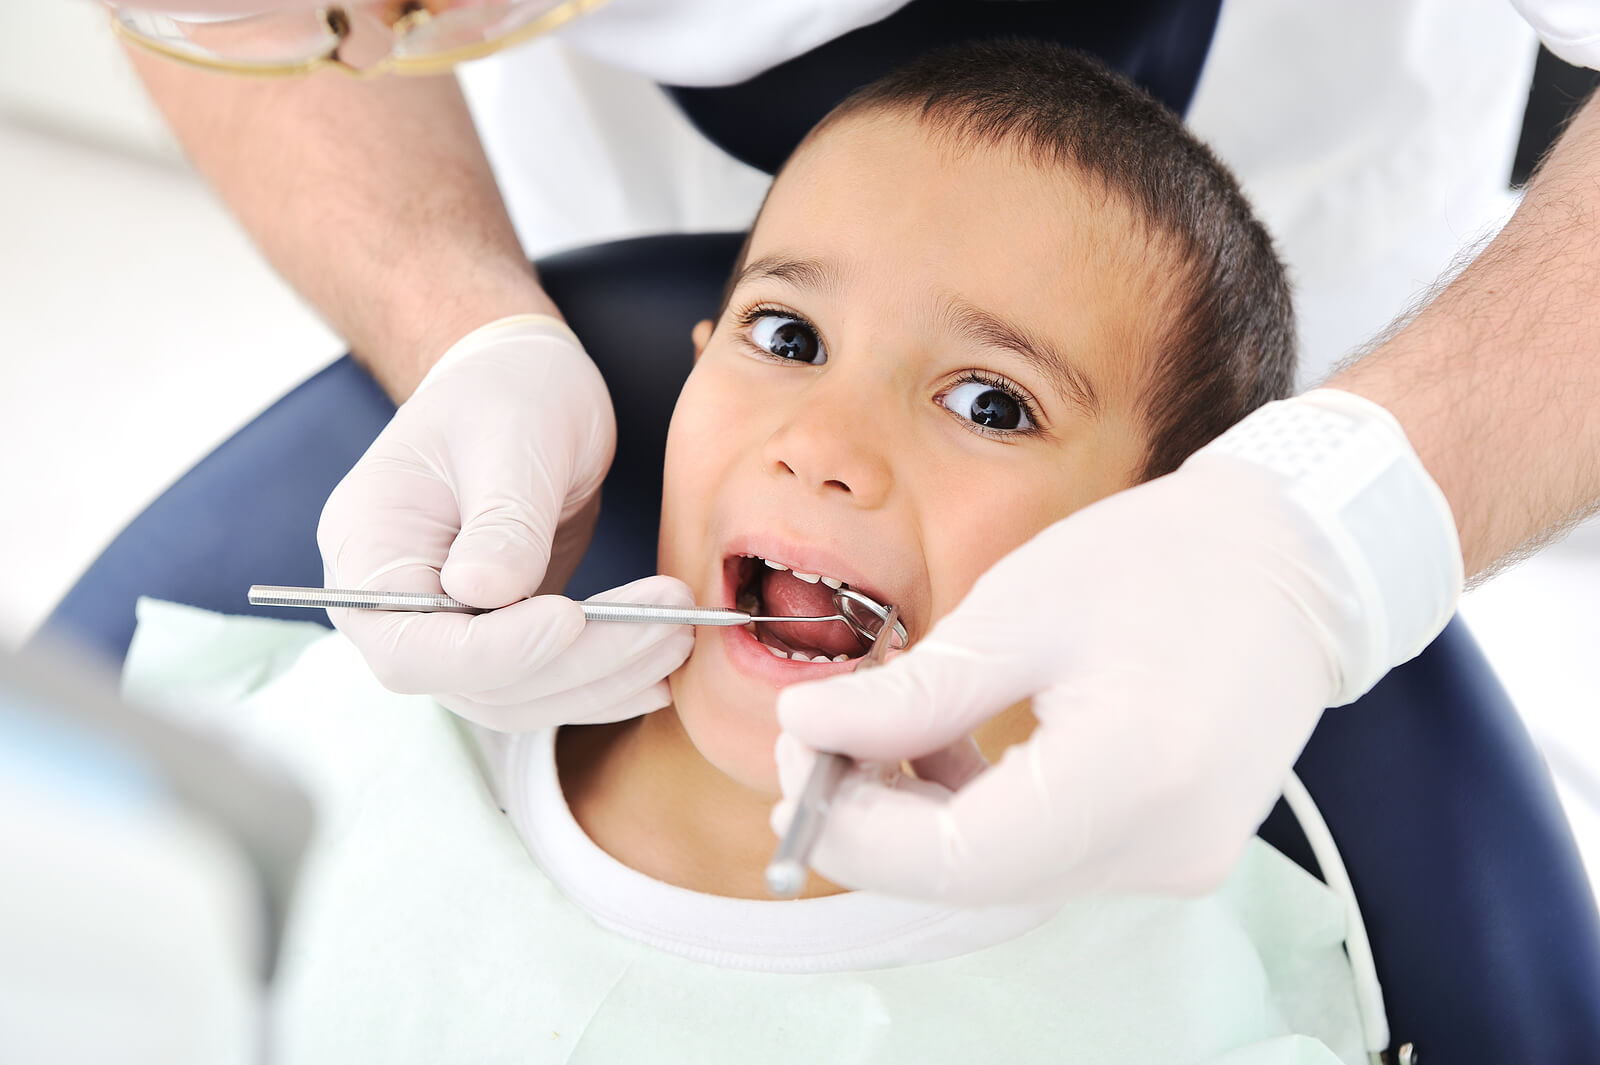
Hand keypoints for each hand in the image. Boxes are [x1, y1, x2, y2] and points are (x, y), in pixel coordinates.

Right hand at [319, 314, 693, 729]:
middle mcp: (397, 609)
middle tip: (667, 626)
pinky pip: (548, 681)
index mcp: (368, 551)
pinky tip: (661, 666)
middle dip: (577, 664)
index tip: (571, 619)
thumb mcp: (512, 434)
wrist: (526, 386)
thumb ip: (502, 517)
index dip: (492, 651)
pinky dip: (606, 680)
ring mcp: (450, 630)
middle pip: (475, 682)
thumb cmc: (508, 392)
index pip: (409, 645)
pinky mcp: (503, 637)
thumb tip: (484, 594)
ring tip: (679, 635)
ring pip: (520, 696)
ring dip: (605, 678)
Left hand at [772, 390, 1462, 903]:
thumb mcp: (1021, 607)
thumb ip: (914, 691)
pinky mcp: (1164, 849)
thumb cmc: (1164, 561)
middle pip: (971, 877)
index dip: (852, 823)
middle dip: (872, 819)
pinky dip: (972, 811)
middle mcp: (1162, 846)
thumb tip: (808, 733)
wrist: (1291, 566)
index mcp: (1133, 777)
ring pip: (997, 872)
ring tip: (880, 723)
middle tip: (814, 735)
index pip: (955, 859)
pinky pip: (1037, 855)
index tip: (792, 750)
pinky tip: (942, 743)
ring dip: (917, 813)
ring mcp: (1170, 860)